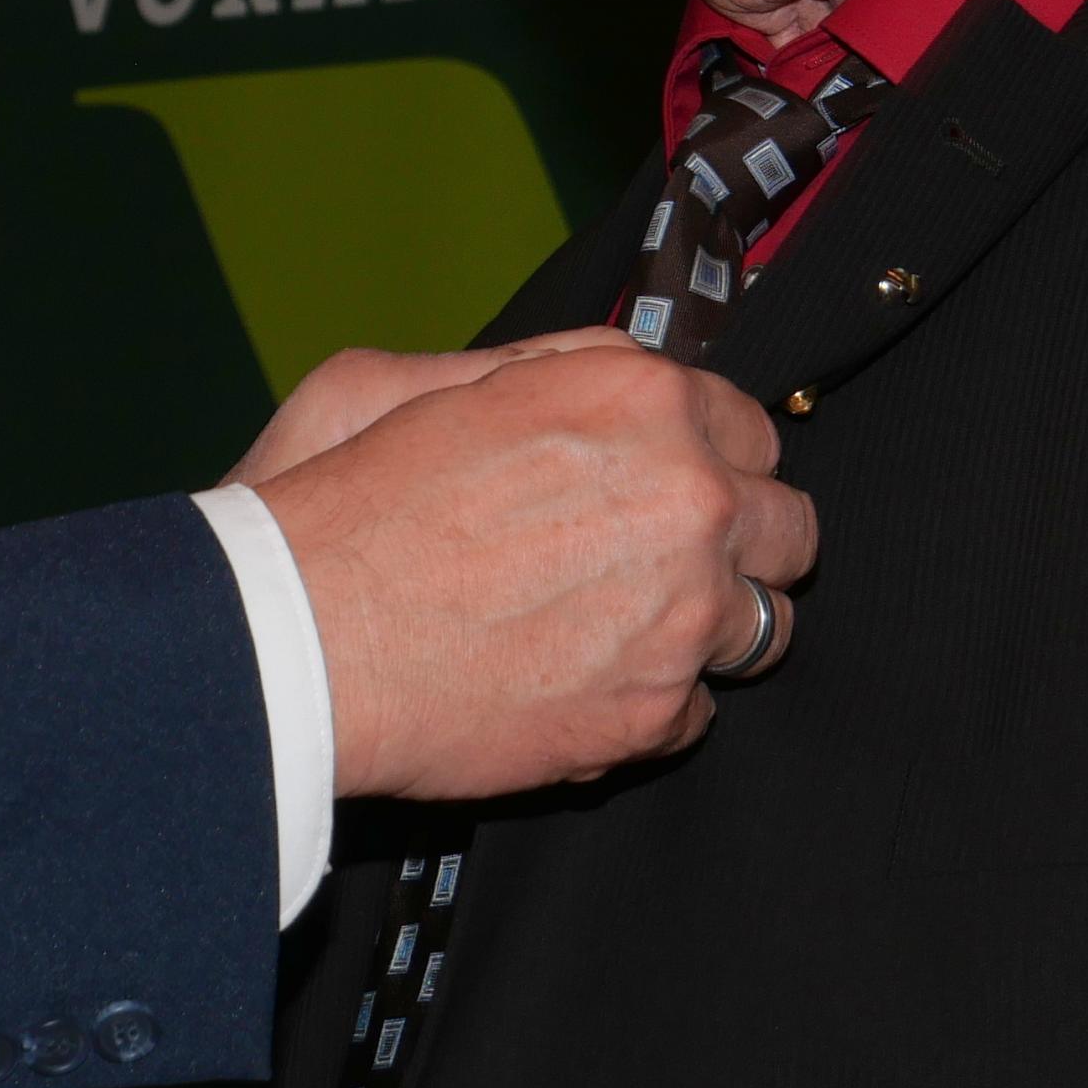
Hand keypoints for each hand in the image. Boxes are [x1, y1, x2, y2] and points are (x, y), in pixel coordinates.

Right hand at [254, 344, 811, 801]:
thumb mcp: (414, 375)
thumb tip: (593, 384)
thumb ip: (539, 372)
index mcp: (637, 397)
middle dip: (739, 542)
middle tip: (667, 562)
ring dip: (712, 627)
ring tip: (631, 632)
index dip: (707, 458)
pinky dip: (650, 704)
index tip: (675, 485)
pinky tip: (579, 684)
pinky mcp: (656, 715)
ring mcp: (684, 613)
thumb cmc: (341, 503)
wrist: (300, 640)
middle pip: (787, 525)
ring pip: (766, 624)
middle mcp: (688, 497)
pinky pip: (702, 712)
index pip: (746, 423)